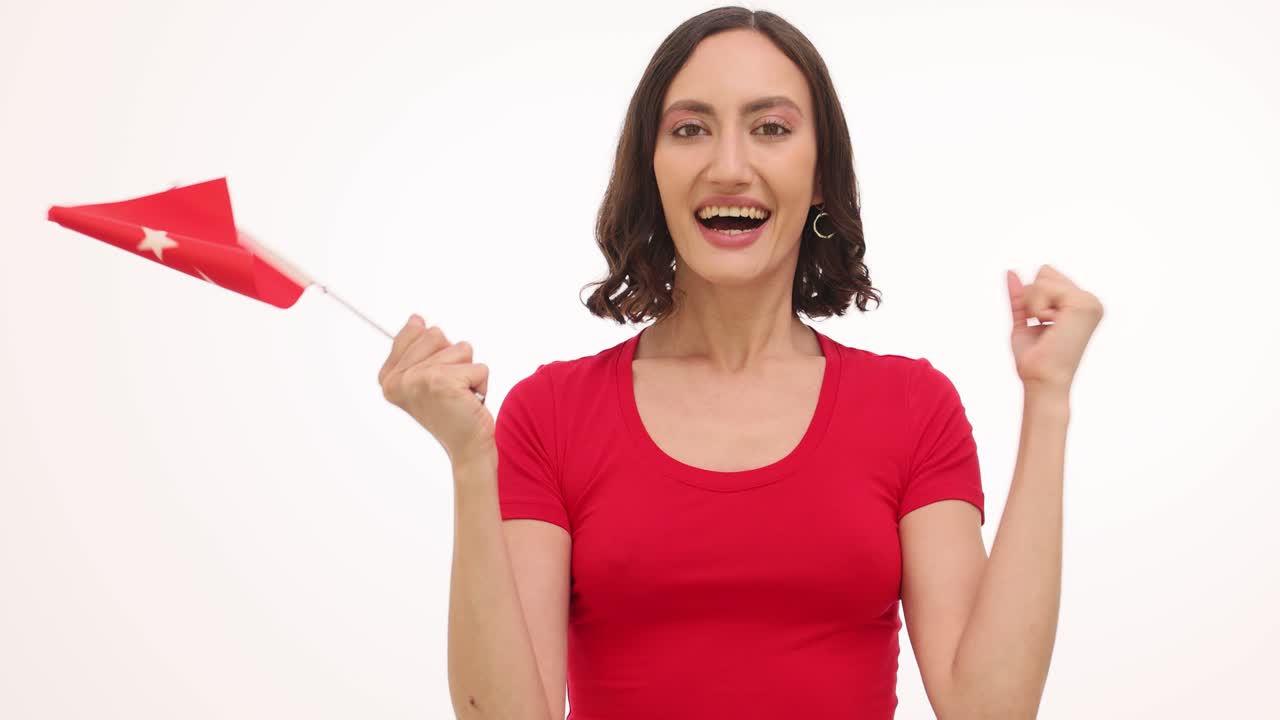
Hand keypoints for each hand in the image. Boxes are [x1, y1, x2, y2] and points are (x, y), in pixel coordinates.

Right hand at [378, 315, 494, 465]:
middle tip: (451, 387)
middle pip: (436, 334)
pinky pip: (479, 366)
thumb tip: (415, 319)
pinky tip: (470, 402)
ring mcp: (418, 380)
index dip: (436, 351)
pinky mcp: (444, 383)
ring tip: (461, 395)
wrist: (468, 448)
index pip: (415, 331)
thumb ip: (418, 348)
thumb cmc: (452, 412)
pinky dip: (482, 383)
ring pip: (461, 348)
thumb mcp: (428, 377)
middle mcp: (398, 379)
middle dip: (453, 358)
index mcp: (388, 377)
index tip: (436, 379)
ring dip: (469, 371)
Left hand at [1006, 265, 1104, 393]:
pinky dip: (1037, 309)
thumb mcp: (1024, 319)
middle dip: (1032, 298)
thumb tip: (1011, 271)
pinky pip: (1044, 288)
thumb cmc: (1034, 359)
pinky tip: (1051, 327)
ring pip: (1043, 279)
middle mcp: (1090, 301)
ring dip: (1034, 305)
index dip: (1032, 299)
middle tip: (1043, 326)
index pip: (1046, 276)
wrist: (1043, 380)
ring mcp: (1089, 302)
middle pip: (1044, 272)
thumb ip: (1021, 296)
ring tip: (1047, 328)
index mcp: (1081, 305)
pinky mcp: (1082, 304)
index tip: (1042, 324)